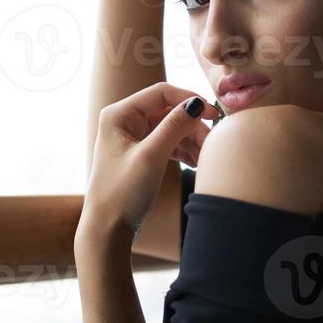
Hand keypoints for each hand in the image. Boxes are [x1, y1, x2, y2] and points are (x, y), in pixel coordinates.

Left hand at [81, 82, 213, 240]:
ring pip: (172, 128)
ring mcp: (133, 138)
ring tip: (205, 159)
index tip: (214, 115)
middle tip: (211, 146)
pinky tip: (197, 163)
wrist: (107, 229)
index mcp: (119, 115)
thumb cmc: (122, 193)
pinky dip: (184, 151)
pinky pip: (168, 143)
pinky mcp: (141, 154)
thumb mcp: (151, 157)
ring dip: (191, 140)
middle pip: (169, 111)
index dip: (190, 100)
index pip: (161, 93)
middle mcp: (124, 121)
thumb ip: (175, 126)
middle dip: (192, 126)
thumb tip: (198, 102)